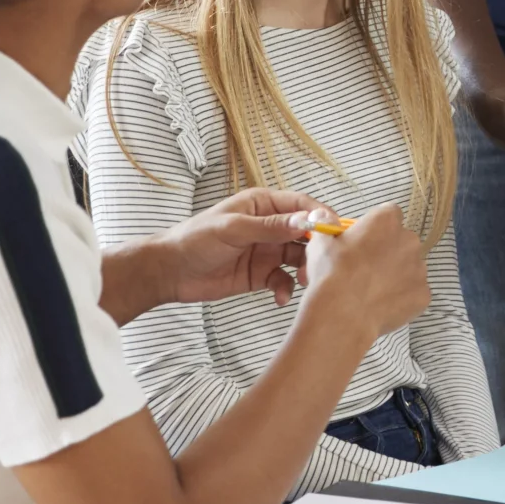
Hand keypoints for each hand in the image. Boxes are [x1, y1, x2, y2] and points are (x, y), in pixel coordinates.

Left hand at [155, 186, 319, 305]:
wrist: (169, 272)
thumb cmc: (196, 240)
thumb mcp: (234, 229)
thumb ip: (271, 227)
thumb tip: (307, 220)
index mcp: (264, 205)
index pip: (302, 205)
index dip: (321, 216)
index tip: (336, 233)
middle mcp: (270, 226)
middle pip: (306, 234)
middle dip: (316, 248)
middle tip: (322, 263)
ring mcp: (266, 251)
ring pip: (298, 258)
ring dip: (304, 270)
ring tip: (303, 281)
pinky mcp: (261, 275)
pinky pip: (283, 280)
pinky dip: (286, 289)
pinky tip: (279, 298)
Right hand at [301, 201, 432, 340]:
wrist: (343, 314)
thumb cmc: (331, 273)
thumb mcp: (321, 243)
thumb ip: (326, 225)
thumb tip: (322, 214)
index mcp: (387, 220)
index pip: (389, 214)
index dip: (376, 228)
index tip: (363, 242)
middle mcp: (409, 240)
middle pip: (402, 241)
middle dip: (388, 251)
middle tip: (367, 268)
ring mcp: (420, 268)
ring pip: (410, 267)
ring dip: (397, 274)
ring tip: (372, 290)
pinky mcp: (424, 294)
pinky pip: (414, 292)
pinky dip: (402, 297)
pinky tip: (382, 305)